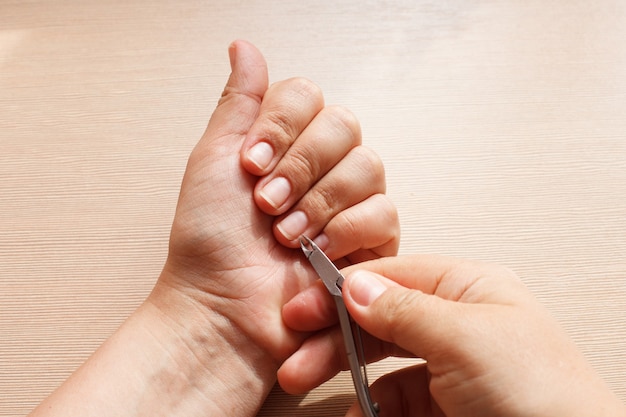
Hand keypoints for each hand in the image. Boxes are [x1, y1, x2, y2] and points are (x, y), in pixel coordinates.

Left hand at [150, 40, 398, 409]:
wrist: (224, 309)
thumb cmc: (210, 243)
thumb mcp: (213, 161)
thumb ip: (240, 104)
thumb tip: (244, 47)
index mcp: (286, 143)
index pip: (307, 96)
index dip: (282, 124)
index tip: (250, 163)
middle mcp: (322, 166)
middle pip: (342, 124)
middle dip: (300, 165)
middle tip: (265, 202)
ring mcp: (349, 202)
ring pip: (367, 164)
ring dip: (319, 199)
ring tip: (285, 234)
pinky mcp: (371, 240)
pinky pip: (383, 211)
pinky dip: (345, 228)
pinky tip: (316, 249)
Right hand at [280, 255, 624, 416]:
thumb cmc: (544, 395)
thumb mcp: (465, 338)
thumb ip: (403, 309)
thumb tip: (356, 285)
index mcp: (470, 289)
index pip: (392, 276)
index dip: (344, 289)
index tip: (304, 306)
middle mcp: (459, 323)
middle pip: (380, 318)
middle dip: (335, 336)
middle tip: (298, 354)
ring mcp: (453, 366)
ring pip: (383, 360)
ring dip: (347, 373)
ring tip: (312, 383)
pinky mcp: (448, 405)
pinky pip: (396, 398)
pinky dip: (372, 406)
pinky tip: (358, 412)